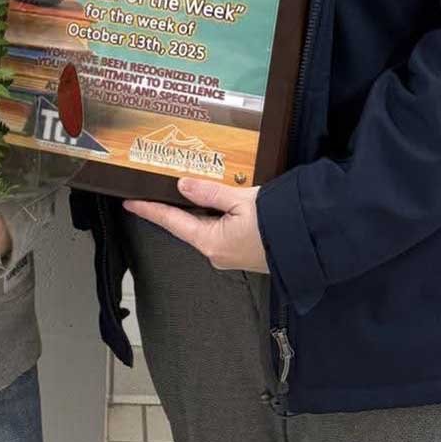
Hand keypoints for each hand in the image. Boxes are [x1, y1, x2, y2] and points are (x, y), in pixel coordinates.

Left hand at [124, 178, 268, 272]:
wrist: (311, 244)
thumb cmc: (279, 223)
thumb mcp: (241, 200)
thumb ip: (209, 192)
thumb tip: (182, 185)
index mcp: (212, 242)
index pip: (172, 222)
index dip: (150, 210)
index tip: (130, 202)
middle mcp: (217, 253)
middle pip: (187, 225)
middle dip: (174, 207)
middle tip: (158, 188)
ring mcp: (230, 256)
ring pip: (204, 228)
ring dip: (196, 210)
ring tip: (187, 190)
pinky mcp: (243, 253)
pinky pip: (219, 232)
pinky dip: (212, 216)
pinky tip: (214, 202)